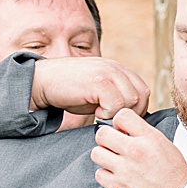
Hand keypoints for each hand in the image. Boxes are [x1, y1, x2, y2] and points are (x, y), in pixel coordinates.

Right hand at [31, 57, 150, 121]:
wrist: (43, 81)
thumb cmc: (70, 91)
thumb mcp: (98, 91)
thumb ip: (116, 97)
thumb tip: (132, 117)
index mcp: (118, 70)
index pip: (143, 91)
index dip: (137, 109)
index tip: (121, 119)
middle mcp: (116, 68)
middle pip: (141, 95)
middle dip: (131, 113)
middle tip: (112, 119)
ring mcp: (108, 72)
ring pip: (131, 99)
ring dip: (118, 113)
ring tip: (101, 113)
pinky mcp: (98, 80)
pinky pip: (117, 102)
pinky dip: (108, 112)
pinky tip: (96, 111)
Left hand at [91, 108, 186, 187]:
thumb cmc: (175, 175)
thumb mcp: (166, 146)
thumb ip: (144, 135)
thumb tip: (125, 129)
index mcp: (150, 138)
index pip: (122, 115)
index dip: (119, 122)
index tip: (122, 130)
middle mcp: (136, 151)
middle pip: (102, 134)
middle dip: (106, 138)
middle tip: (113, 145)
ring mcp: (125, 170)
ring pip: (96, 154)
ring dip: (104, 157)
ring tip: (115, 162)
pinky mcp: (118, 187)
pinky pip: (99, 174)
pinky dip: (106, 175)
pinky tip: (118, 177)